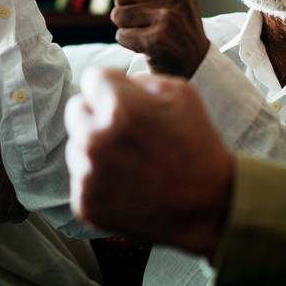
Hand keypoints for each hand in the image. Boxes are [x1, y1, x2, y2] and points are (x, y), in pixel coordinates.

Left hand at [65, 67, 233, 257]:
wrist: (210, 206)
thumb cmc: (198, 146)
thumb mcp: (181, 93)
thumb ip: (139, 79)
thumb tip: (114, 83)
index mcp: (118, 107)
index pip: (91, 79)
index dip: (111, 87)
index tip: (123, 101)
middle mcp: (95, 139)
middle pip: (76, 110)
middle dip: (96, 115)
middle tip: (125, 132)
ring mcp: (87, 174)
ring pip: (76, 145)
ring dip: (96, 149)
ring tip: (131, 162)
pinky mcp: (85, 202)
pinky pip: (81, 179)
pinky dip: (99, 181)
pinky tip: (127, 186)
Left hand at [104, 0, 208, 76]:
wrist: (195, 64)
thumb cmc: (173, 27)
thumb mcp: (161, 0)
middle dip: (123, 6)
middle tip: (143, 19)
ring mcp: (169, 17)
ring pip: (117, 14)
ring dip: (125, 26)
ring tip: (145, 32)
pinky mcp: (158, 39)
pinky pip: (121, 35)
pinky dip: (128, 42)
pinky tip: (146, 46)